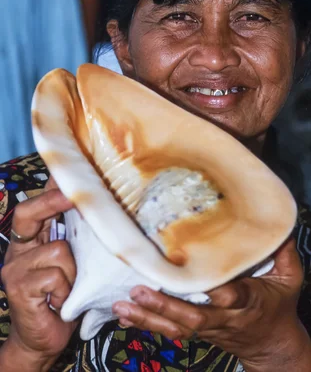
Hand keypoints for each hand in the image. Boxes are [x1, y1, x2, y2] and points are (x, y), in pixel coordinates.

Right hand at [0, 184, 76, 369]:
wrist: (45, 338)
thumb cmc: (65, 295)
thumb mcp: (73, 260)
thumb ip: (76, 235)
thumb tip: (99, 204)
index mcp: (32, 238)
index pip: (37, 203)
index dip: (51, 185)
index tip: (70, 167)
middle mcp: (19, 248)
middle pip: (29, 212)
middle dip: (53, 202)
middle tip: (74, 197)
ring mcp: (15, 267)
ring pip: (57, 249)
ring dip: (73, 269)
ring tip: (70, 286)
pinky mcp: (18, 287)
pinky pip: (55, 275)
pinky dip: (66, 288)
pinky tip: (62, 300)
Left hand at [112, 238, 310, 368]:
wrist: (272, 346)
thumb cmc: (280, 306)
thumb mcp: (290, 277)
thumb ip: (283, 249)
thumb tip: (277, 220)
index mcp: (248, 301)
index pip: (232, 296)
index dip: (217, 290)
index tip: (200, 278)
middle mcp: (224, 316)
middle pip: (193, 316)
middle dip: (165, 306)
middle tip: (140, 290)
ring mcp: (208, 327)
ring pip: (176, 326)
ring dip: (148, 317)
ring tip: (123, 304)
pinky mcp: (197, 331)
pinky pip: (170, 331)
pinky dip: (146, 323)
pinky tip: (124, 313)